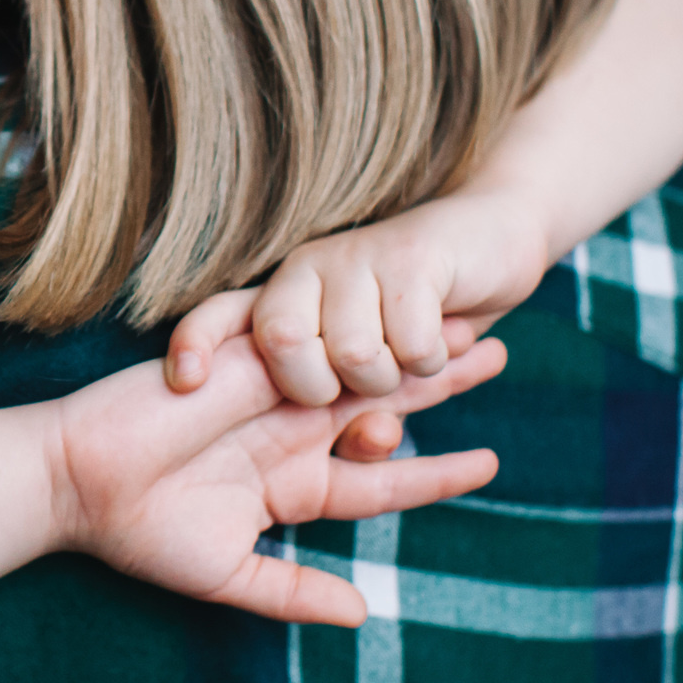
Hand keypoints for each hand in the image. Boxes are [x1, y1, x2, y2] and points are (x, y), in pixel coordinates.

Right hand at [42, 339, 504, 626]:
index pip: (380, 476)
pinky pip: (308, 335)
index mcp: (293, 485)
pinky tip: (393, 302)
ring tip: (466, 316)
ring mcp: (268, 391)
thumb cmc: (139, 532)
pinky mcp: (240, 357)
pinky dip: (350, 322)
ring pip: (356, 361)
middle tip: (498, 351)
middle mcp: (290, 433)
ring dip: (409, 340)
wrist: (74, 480)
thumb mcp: (227, 574)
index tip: (489, 462)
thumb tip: (364, 615)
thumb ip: (293, 592)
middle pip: (382, 402)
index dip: (434, 471)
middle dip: (439, 380)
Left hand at [163, 190, 547, 405]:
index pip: (216, 314)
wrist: (497, 236)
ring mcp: (356, 259)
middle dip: (322, 389)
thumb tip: (353, 446)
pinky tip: (446, 332)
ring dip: (394, 377)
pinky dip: (434, 357)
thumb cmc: (421, 315)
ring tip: (411, 356)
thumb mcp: (366, 357)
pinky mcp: (411, 258)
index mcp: (283, 293)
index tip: (186, 383)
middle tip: (361, 381)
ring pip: (356, 358)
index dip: (194, 345)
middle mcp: (307, 270)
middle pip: (282, 345)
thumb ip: (341, 398)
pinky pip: (413, 345)